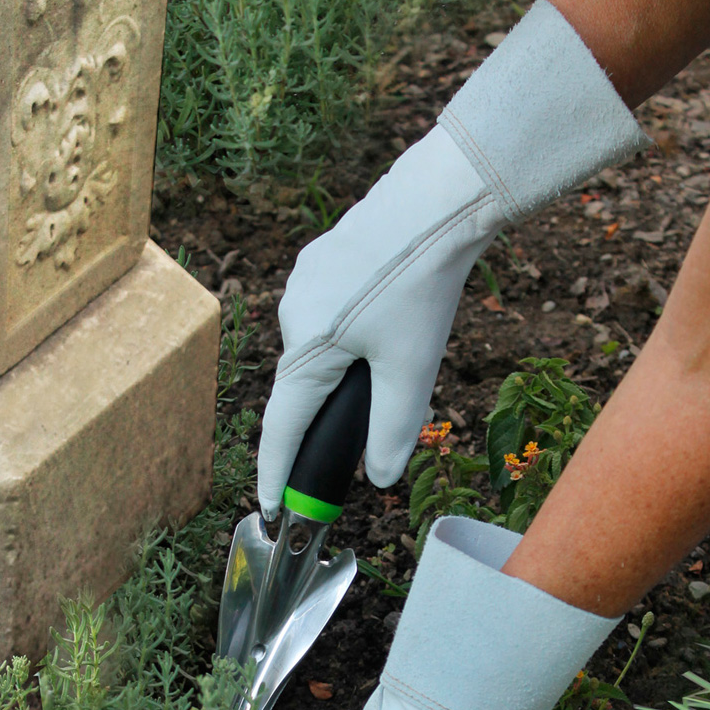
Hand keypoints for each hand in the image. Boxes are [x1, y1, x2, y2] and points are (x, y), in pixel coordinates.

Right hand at [256, 0, 647, 517]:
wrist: (438, 201)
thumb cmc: (421, 286)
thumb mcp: (410, 369)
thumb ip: (392, 429)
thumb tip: (379, 477)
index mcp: (307, 346)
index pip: (284, 426)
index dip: (277, 473)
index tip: (270, 508)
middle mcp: (294, 313)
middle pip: (307, 384)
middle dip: (335, 407)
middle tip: (378, 409)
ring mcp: (307, 281)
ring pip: (325, 345)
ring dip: (353, 364)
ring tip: (403, 348)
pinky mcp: (326, 259)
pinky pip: (335, 312)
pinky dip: (358, 331)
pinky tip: (394, 315)